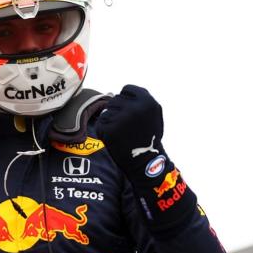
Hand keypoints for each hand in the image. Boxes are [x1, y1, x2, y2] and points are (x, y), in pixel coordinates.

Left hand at [96, 84, 197, 234]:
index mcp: (147, 101)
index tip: (131, 114)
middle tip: (128, 128)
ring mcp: (120, 118)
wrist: (146, 164)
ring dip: (111, 120)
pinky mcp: (108, 129)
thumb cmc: (148, 138)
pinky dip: (105, 130)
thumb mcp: (151, 114)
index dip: (127, 100)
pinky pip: (101, 122)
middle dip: (119, 111)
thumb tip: (110, 92)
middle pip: (116, 99)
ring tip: (123, 133)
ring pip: (107, 110)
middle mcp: (134, 107)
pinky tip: (116, 139)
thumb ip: (137, 101)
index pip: (127, 89)